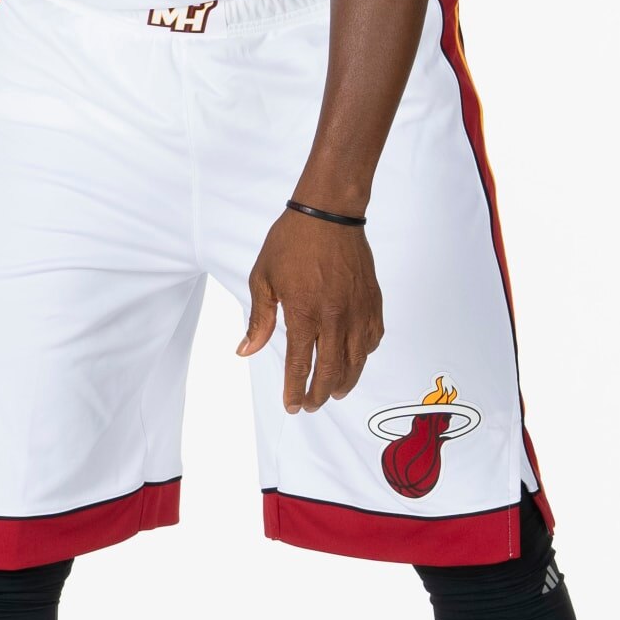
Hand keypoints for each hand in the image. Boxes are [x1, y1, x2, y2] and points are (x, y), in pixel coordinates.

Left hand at [237, 207, 383, 412]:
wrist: (329, 213)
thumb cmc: (292, 242)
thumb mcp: (263, 279)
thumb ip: (259, 319)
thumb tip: (247, 350)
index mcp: (304, 315)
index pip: (301, 366)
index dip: (296, 391)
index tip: (292, 406)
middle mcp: (335, 318)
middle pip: (331, 371)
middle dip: (320, 394)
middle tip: (312, 404)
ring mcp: (357, 310)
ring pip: (357, 360)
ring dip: (346, 382)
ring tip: (335, 392)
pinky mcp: (372, 301)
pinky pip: (373, 338)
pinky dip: (364, 355)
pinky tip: (356, 359)